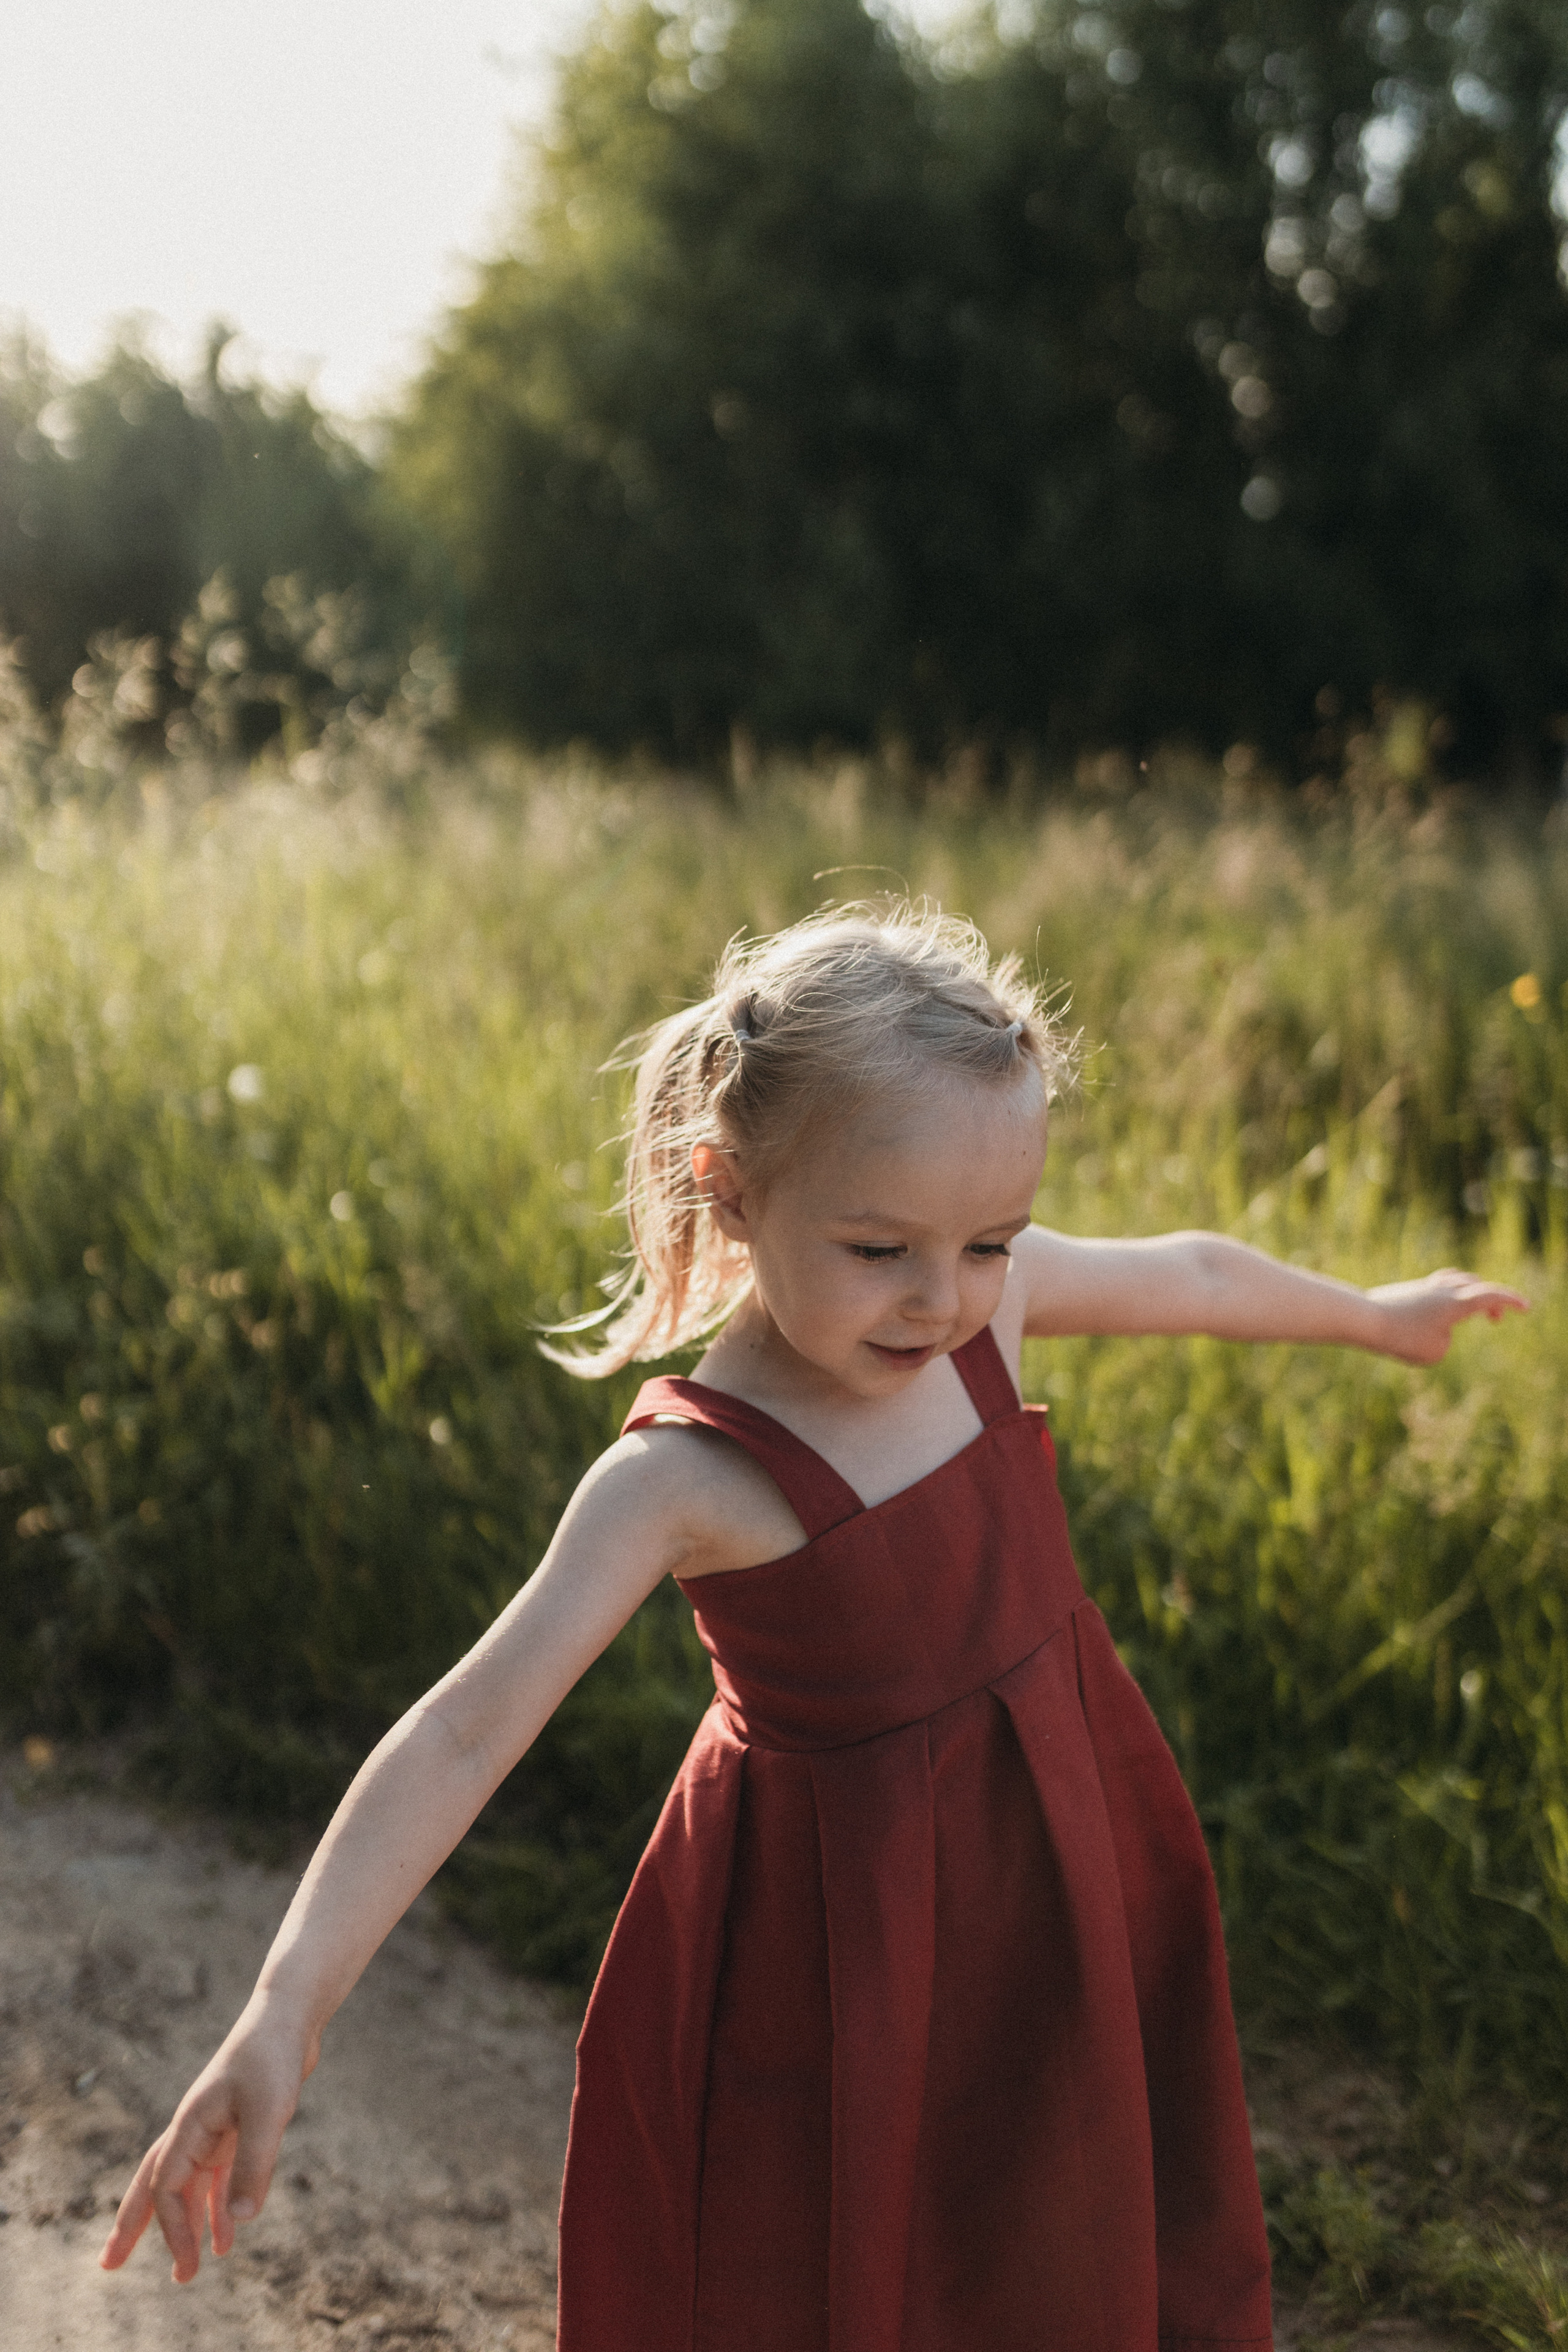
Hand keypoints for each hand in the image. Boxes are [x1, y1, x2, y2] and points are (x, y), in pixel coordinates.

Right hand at [98, 2004, 318, 2283]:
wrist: (290, 2017)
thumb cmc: (273, 2058)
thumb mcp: (268, 2112)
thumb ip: (253, 2163)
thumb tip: (242, 2220)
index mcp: (190, 2125)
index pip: (168, 2188)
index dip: (173, 2230)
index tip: (188, 2265)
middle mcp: (194, 2130)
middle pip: (154, 2185)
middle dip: (133, 2227)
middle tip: (107, 2266)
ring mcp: (214, 2128)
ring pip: (187, 2185)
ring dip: (185, 2225)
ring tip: (187, 2271)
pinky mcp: (237, 2127)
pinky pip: (219, 2176)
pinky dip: (220, 2206)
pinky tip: (229, 2235)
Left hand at [1365, 1268, 1528, 1364]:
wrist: (1364, 1319)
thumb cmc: (1401, 1337)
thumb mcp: (1433, 1352)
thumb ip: (1443, 1341)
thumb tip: (1433, 1330)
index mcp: (1455, 1303)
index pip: (1490, 1295)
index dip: (1510, 1300)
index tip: (1526, 1306)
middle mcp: (1442, 1290)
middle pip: (1475, 1286)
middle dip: (1491, 1301)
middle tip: (1497, 1319)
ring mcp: (1423, 1287)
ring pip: (1455, 1281)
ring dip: (1469, 1292)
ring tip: (1473, 1307)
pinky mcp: (1407, 1291)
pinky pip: (1435, 1288)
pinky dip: (1446, 1296)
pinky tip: (1438, 1314)